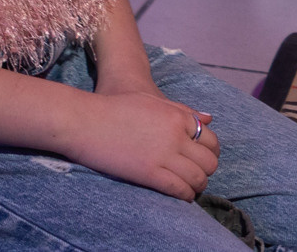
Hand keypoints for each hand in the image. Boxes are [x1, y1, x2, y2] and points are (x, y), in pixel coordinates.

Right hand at [62, 88, 219, 200]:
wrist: (86, 121)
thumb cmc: (116, 107)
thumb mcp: (153, 101)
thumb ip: (182, 110)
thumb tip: (208, 118)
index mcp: (179, 116)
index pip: (210, 140)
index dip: (210, 153)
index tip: (202, 160)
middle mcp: (177, 135)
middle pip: (208, 161)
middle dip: (207, 171)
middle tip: (198, 176)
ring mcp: (164, 154)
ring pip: (197, 177)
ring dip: (198, 186)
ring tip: (192, 189)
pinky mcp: (149, 173)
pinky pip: (179, 188)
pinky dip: (185, 195)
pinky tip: (183, 196)